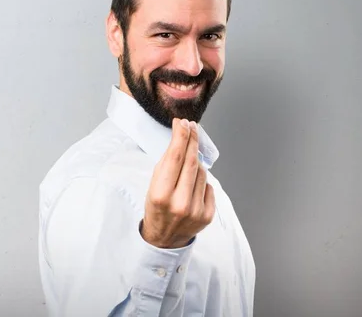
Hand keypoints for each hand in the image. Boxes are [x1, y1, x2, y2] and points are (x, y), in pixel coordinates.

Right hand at [141, 118, 215, 248]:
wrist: (164, 239)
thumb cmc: (156, 208)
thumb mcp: (153, 185)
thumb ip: (167, 164)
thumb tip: (183, 137)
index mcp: (160, 194)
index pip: (175, 156)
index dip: (181, 136)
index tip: (182, 123)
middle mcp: (179, 203)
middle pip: (191, 161)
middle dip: (192, 140)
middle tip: (192, 127)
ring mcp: (196, 210)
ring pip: (202, 172)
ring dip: (196, 163)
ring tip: (186, 165)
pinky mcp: (207, 215)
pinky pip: (209, 186)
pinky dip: (202, 182)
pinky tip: (192, 186)